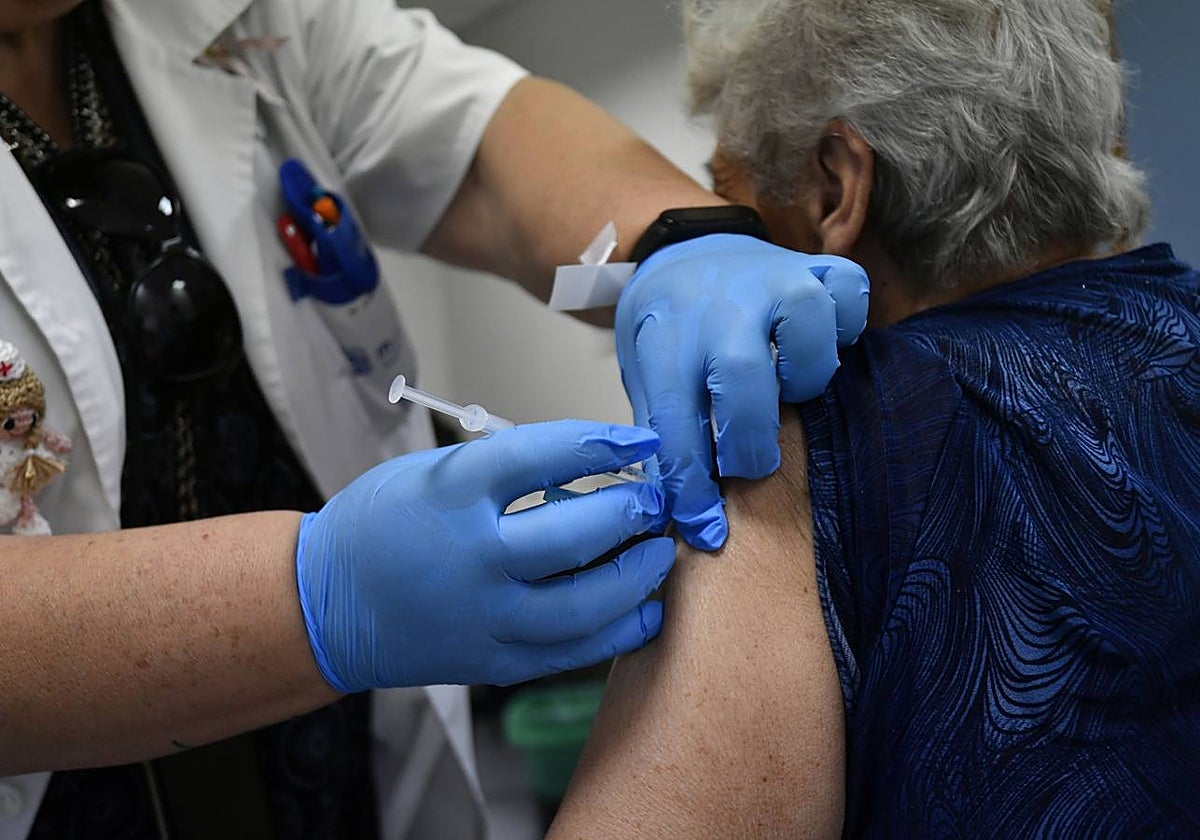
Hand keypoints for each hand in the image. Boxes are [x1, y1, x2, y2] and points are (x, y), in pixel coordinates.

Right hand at [295, 420, 672, 690]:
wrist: (325, 606)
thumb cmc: (379, 526)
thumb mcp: (431, 473)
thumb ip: (504, 470)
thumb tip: (588, 465)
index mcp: (450, 495)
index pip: (543, 456)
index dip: (603, 443)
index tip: (642, 439)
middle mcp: (470, 559)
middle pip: (576, 534)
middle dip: (632, 512)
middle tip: (655, 500)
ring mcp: (482, 617)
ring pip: (584, 604)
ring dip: (637, 575)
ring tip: (658, 553)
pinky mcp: (491, 662)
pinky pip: (569, 653)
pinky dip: (617, 632)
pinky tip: (645, 611)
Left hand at [615, 233, 868, 549]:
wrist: (684, 254)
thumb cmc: (670, 331)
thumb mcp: (646, 377)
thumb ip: (668, 436)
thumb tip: (690, 517)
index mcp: (664, 338)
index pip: (674, 421)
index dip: (691, 486)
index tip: (706, 528)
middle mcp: (718, 304)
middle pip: (742, 373)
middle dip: (749, 438)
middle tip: (750, 459)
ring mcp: (770, 278)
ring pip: (808, 325)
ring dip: (805, 374)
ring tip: (787, 387)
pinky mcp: (813, 266)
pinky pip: (850, 292)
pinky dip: (847, 323)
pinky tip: (820, 343)